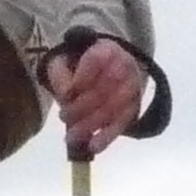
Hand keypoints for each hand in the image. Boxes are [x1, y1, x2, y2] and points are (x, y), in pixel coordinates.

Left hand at [43, 38, 144, 158]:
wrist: (106, 70)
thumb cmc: (79, 66)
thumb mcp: (63, 63)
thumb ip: (61, 76)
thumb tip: (66, 95)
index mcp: (107, 48)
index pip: (96, 60)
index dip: (82, 78)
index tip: (67, 94)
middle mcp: (125, 66)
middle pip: (105, 87)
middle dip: (82, 106)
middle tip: (63, 117)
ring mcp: (132, 88)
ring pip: (114, 108)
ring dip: (92, 124)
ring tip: (72, 137)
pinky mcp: (134, 108)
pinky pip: (123, 123)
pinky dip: (107, 136)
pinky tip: (93, 147)